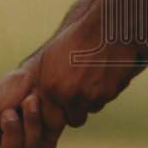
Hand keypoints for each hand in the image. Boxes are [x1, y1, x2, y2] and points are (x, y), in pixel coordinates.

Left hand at [36, 12, 147, 126]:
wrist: (106, 26)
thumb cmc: (78, 38)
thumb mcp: (51, 57)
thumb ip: (46, 83)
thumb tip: (40, 102)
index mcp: (49, 86)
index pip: (50, 119)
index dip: (58, 113)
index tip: (63, 102)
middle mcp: (66, 94)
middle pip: (72, 120)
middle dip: (76, 111)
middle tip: (81, 94)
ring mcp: (87, 95)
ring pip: (90, 111)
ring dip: (91, 101)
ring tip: (93, 77)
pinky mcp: (107, 93)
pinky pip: (104, 102)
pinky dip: (105, 92)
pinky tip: (104, 73)